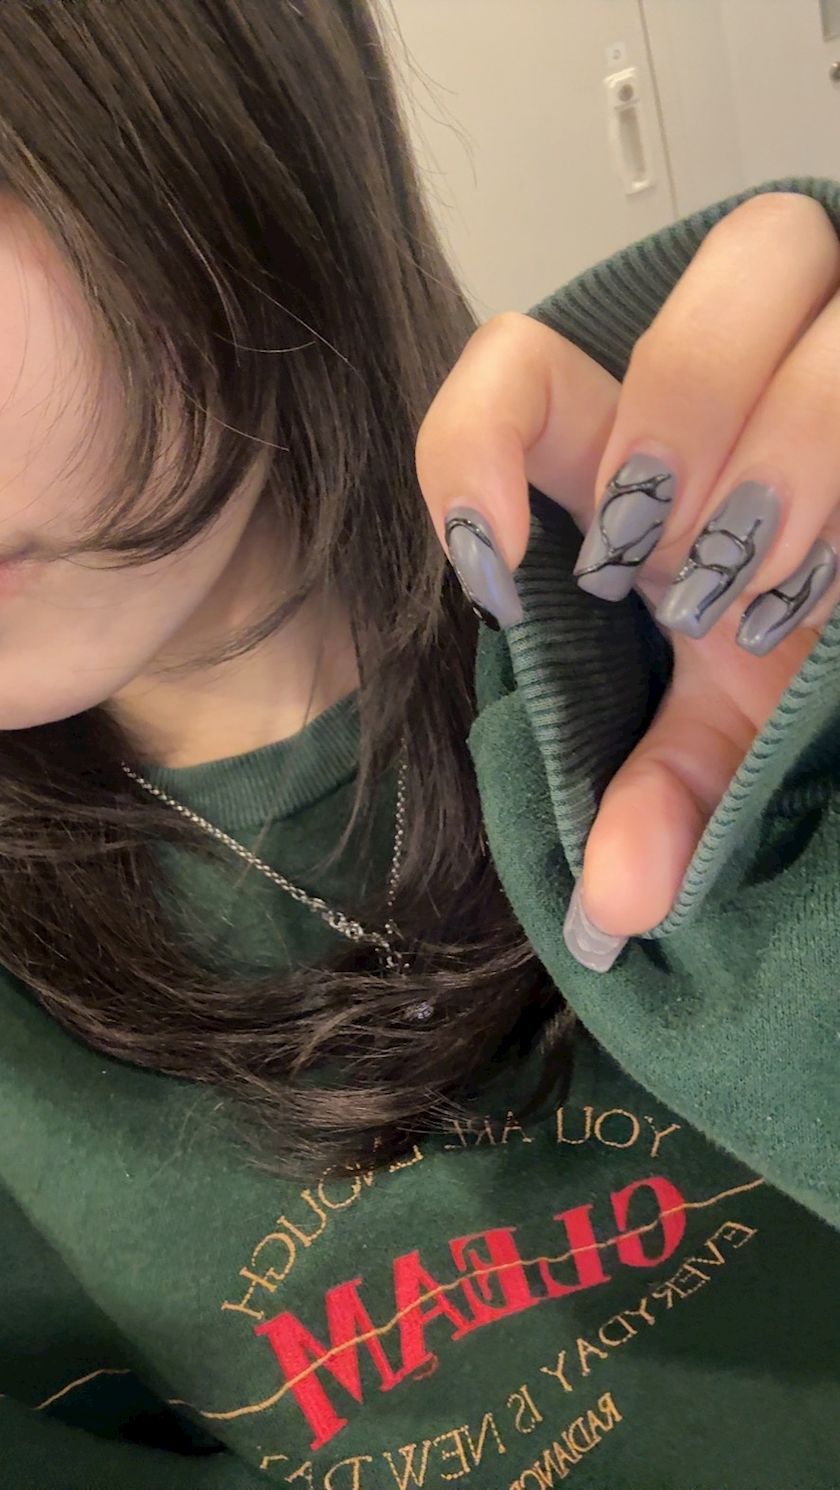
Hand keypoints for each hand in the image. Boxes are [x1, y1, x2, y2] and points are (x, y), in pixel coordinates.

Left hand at [416, 192, 839, 964]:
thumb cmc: (810, 637)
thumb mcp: (739, 709)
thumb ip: (673, 783)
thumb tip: (614, 912)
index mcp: (646, 432)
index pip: (517, 361)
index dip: (477, 440)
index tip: (492, 566)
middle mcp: (732, 362)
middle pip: (667, 268)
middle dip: (675, 413)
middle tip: (674, 563)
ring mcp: (826, 341)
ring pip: (785, 255)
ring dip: (773, 434)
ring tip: (767, 576)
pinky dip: (839, 459)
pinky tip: (833, 573)